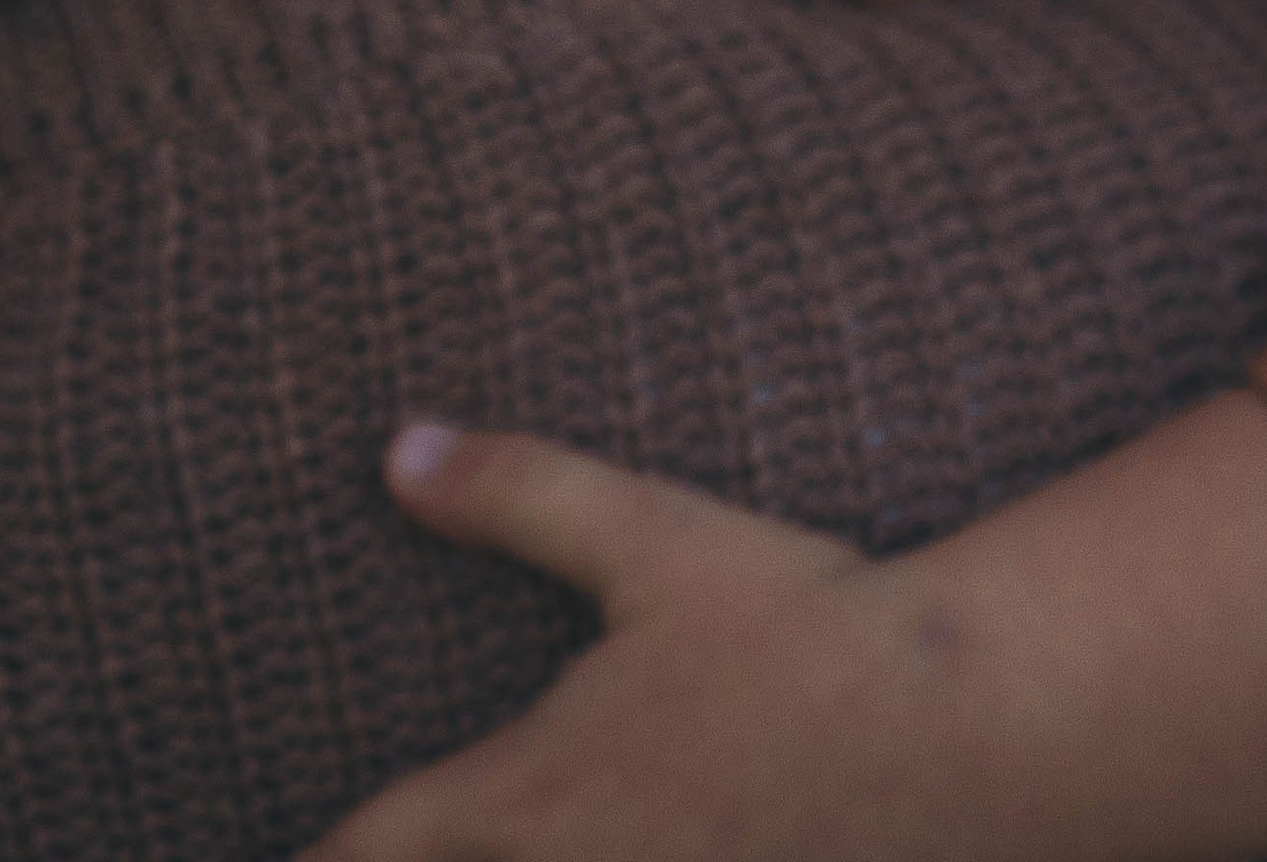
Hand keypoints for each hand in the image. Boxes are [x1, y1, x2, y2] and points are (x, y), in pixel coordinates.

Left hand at [297, 392, 1266, 861]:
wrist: (961, 731)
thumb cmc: (799, 626)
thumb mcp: (648, 538)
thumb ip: (515, 491)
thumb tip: (398, 446)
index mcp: (533, 793)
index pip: (381, 849)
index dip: (331, 857)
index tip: (306, 857)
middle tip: (387, 857)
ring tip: (519, 857)